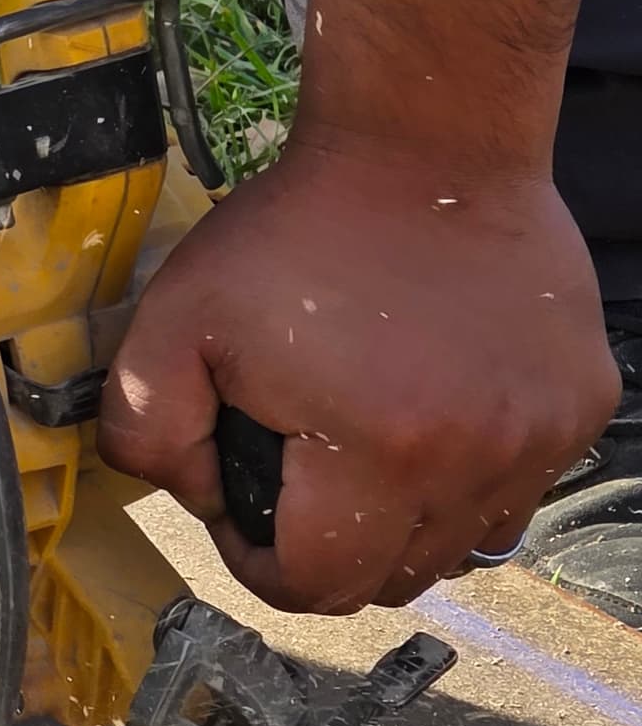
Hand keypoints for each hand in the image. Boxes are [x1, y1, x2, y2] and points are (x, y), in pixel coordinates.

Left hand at [100, 0, 618, 615]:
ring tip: (359, 439)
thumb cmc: (298, 230)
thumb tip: (186, 494)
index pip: (316, 585)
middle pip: (390, 579)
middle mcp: (476, 458)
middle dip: (326, 546)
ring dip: (402, 520)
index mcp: (379, 452)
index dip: (258, 561)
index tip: (241, 504)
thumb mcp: (174, 321)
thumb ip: (145, 430)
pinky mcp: (579, 405)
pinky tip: (426, 405)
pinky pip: (515, 488)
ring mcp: (539, 436)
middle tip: (292, 468)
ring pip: (460, 545)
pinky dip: (466, 474)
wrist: (424, 141)